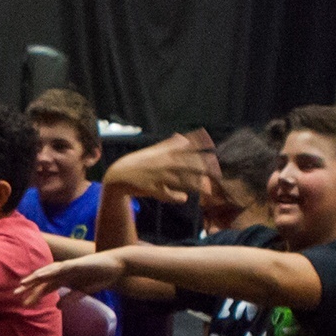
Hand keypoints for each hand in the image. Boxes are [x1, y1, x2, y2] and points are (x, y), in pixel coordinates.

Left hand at [14, 251, 126, 305]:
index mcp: (64, 279)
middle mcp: (63, 272)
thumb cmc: (99, 278)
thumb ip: (70, 298)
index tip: (23, 303)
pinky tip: (43, 274)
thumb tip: (57, 307)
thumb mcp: (82, 292)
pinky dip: (51, 270)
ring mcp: (69, 267)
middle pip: (43, 280)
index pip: (45, 288)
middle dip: (29, 286)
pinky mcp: (76, 264)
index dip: (34, 294)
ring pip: (48, 272)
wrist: (116, 267)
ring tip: (24, 282)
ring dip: (36, 277)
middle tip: (15, 293)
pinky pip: (61, 268)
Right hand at [102, 132, 216, 203]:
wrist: (118, 176)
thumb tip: (183, 137)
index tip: (215, 150)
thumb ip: (169, 145)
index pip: (189, 148)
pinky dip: (177, 197)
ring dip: (196, 185)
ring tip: (206, 189)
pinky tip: (183, 197)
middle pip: (191, 165)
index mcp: (165, 153)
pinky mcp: (154, 189)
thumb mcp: (153, 151)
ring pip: (183, 181)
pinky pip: (169, 195)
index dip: (203, 148)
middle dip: (206, 168)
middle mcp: (164, 163)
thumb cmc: (137, 163)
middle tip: (218, 173)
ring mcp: (159, 176)